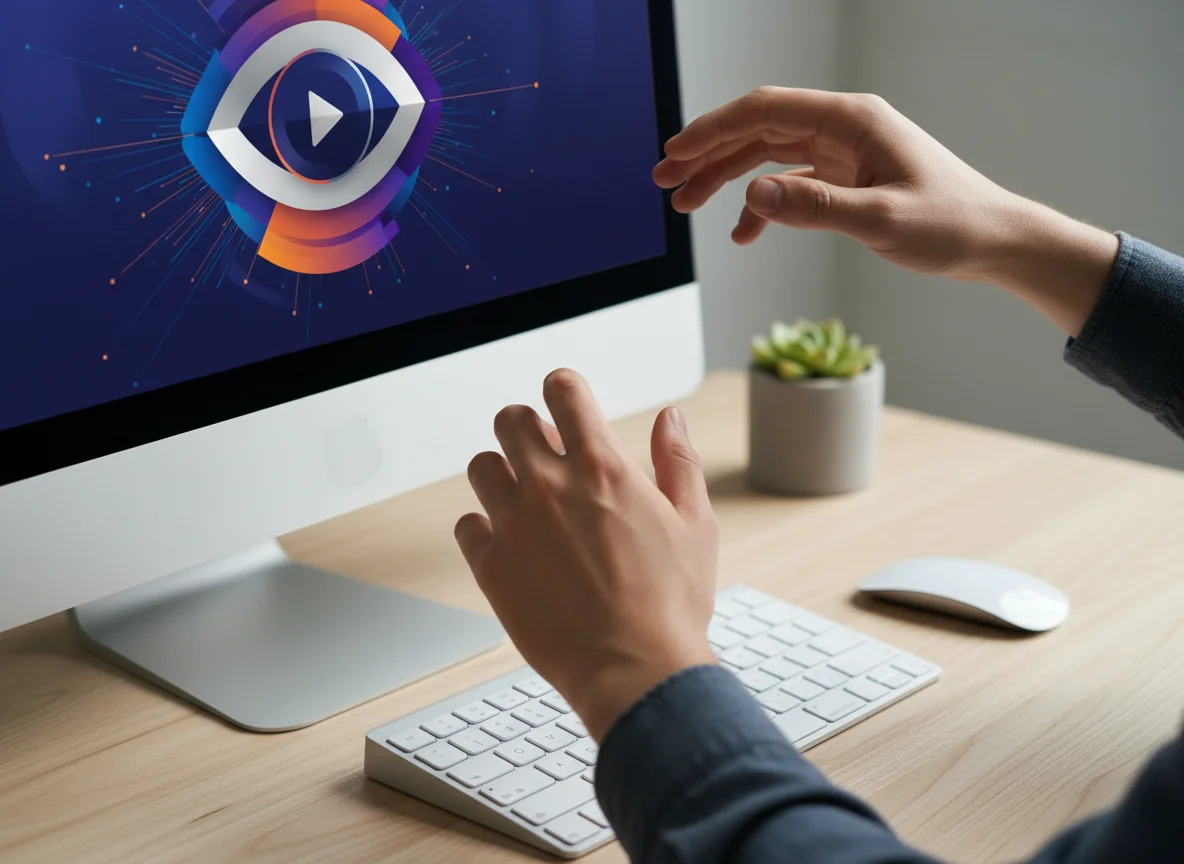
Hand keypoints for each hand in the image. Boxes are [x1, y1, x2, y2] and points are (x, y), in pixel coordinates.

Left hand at [455, 369, 717, 740]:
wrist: (634, 670)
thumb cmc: (671, 603)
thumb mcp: (695, 523)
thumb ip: (678, 462)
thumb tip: (671, 418)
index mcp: (603, 468)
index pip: (563, 390)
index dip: (563, 388)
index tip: (565, 402)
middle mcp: (551, 487)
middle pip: (510, 418)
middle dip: (527, 426)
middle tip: (544, 453)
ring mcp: (515, 524)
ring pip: (481, 465)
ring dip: (502, 473)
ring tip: (526, 500)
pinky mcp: (491, 565)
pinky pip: (466, 524)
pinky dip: (482, 528)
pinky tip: (510, 545)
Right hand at [654, 87, 1118, 335]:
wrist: (995, 241)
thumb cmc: (952, 224)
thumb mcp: (881, 220)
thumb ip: (813, 208)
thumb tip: (751, 196)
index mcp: (851, 120)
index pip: (764, 112)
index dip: (713, 131)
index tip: (674, 154)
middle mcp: (843, 128)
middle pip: (758, 129)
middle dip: (708, 154)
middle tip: (665, 180)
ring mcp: (844, 152)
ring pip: (769, 155)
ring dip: (726, 178)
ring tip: (686, 204)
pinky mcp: (848, 178)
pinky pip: (791, 183)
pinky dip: (763, 204)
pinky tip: (742, 232)